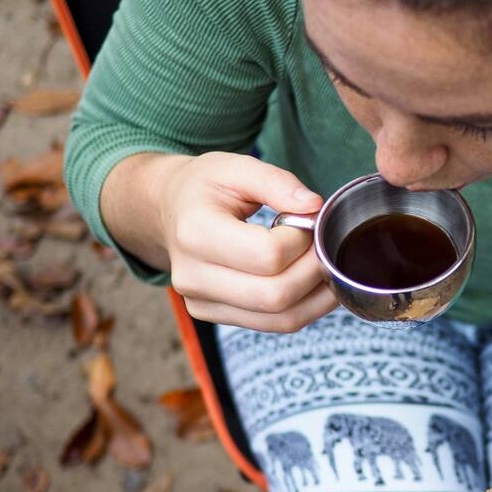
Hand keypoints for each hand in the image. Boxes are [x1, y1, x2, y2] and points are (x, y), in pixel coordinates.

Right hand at [111, 151, 339, 332]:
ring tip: (323, 264)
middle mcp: (192, 276)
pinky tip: (313, 283)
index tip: (307, 220)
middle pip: (275, 295)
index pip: (268, 255)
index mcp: (195, 232)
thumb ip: (277, 182)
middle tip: (322, 245)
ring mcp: (201, 302)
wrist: (168, 210)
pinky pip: (274, 325)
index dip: (301, 240)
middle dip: (314, 271)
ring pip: (280, 319)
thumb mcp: (236, 167)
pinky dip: (305, 308)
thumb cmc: (204, 187)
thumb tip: (314, 207)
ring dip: (316, 295)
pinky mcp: (214, 316)